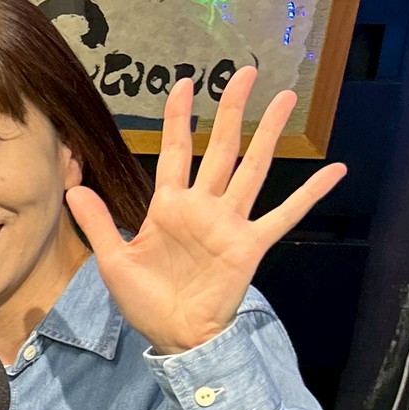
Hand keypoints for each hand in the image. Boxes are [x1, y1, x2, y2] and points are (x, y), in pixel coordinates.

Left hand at [65, 67, 344, 355]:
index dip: (178, 118)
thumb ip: (96, 222)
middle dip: (232, 109)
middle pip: (221, 147)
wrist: (175, 337)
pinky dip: (309, 194)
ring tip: (287, 98)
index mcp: (169, 206)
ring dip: (270, 133)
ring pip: (253, 167)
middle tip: (246, 72)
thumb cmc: (145, 301)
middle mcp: (203, 206)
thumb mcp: (113, 260)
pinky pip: (284, 214)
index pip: (175, 151)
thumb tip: (73, 187)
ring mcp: (229, 223)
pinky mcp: (250, 245)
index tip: (183, 84)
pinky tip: (335, 171)